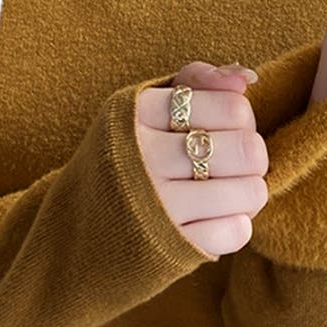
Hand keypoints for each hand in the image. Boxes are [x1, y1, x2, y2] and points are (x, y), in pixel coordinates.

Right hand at [134, 61, 267, 256]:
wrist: (74, 227)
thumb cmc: (126, 157)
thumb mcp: (146, 107)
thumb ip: (196, 81)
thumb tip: (246, 78)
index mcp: (138, 112)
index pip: (233, 107)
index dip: (240, 118)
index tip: (222, 129)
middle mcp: (143, 156)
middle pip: (247, 149)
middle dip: (252, 157)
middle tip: (235, 164)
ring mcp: (155, 205)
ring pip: (250, 192)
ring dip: (249, 193)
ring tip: (228, 192)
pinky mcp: (168, 248)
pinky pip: (236, 232)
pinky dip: (236, 226)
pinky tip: (214, 218)